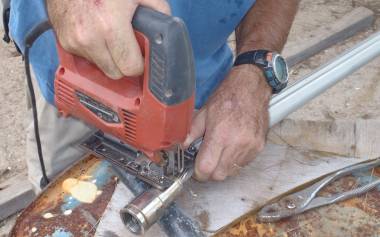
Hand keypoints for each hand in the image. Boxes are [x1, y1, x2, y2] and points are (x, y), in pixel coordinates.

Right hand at [46, 0, 169, 78]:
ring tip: (111, 35)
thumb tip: (165, 30)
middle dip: (124, 63)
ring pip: (100, 67)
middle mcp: (89, 38)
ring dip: (109, 58)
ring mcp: (74, 42)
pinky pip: (86, 58)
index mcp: (110, 26)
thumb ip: (158, 11)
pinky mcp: (65, 43)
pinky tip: (97, 32)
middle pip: (115, 73)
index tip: (142, 57)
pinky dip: (94, 50)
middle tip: (128, 47)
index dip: (140, 64)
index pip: (130, 68)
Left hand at [184, 65, 271, 180]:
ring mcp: (250, 147)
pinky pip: (243, 164)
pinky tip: (231, 148)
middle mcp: (237, 143)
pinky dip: (234, 161)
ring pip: (232, 172)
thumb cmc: (228, 97)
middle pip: (219, 175)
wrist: (251, 88)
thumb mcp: (204, 112)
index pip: (207, 168)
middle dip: (210, 172)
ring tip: (220, 151)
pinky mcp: (259, 147)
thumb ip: (191, 133)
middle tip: (206, 161)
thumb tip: (182, 147)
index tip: (196, 170)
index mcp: (221, 134)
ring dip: (223, 167)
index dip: (199, 173)